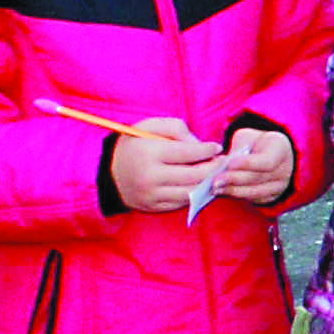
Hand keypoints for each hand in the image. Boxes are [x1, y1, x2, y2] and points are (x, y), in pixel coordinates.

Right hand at [106, 121, 226, 213]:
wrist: (110, 172)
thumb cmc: (135, 144)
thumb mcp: (150, 126)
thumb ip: (177, 129)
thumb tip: (201, 145)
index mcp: (149, 153)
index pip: (187, 153)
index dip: (207, 150)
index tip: (217, 147)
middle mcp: (150, 176)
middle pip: (193, 175)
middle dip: (213, 168)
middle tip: (223, 162)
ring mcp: (152, 194)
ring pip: (191, 192)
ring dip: (207, 183)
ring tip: (216, 174)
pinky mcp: (153, 207)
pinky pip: (182, 203)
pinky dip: (195, 194)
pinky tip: (201, 185)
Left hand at [216, 120, 298, 208]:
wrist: (270, 153)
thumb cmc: (255, 142)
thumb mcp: (248, 136)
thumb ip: (239, 147)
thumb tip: (223, 163)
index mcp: (281, 148)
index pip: (267, 161)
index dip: (247, 164)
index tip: (229, 164)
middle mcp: (284, 169)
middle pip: (258, 178)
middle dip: (234, 180)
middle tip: (215, 180)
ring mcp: (280, 186)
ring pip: (255, 192)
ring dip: (233, 191)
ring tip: (215, 188)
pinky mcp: (272, 197)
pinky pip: (253, 199)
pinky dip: (237, 196)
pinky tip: (223, 192)